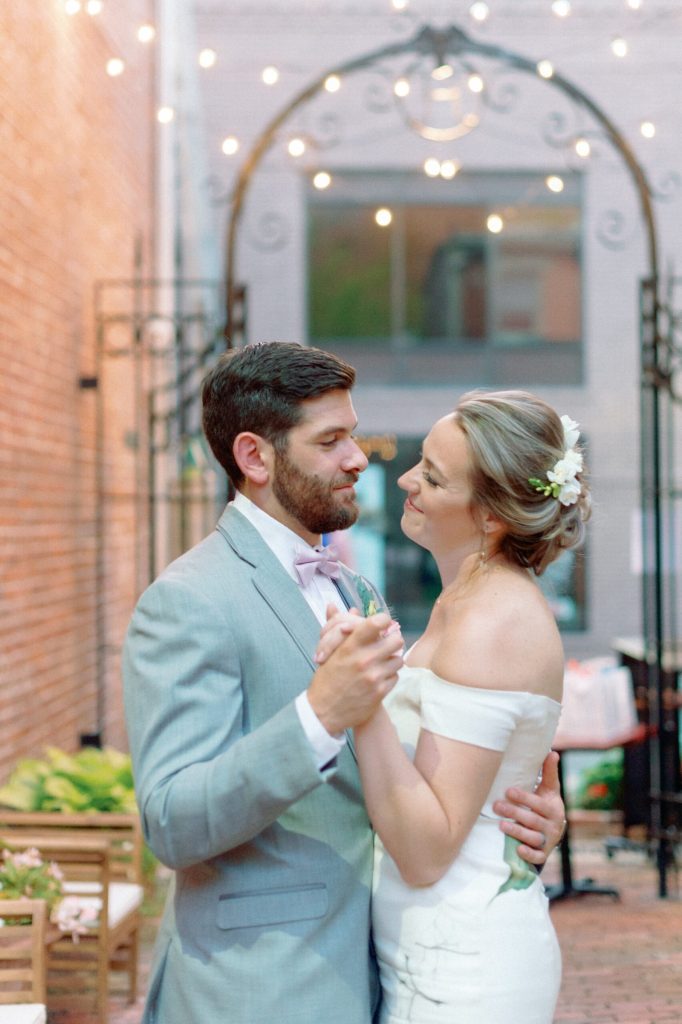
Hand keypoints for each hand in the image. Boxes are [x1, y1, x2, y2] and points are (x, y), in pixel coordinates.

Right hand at [308, 612, 403, 734]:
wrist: (324, 712)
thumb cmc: (326, 679)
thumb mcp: (328, 652)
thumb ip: (337, 628)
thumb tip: (337, 606)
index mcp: (350, 647)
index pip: (375, 623)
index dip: (383, 620)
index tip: (382, 623)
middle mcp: (364, 660)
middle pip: (396, 640)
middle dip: (392, 640)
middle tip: (386, 644)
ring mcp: (374, 677)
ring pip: (398, 659)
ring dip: (392, 660)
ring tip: (381, 663)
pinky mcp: (381, 692)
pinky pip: (395, 677)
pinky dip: (389, 676)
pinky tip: (379, 677)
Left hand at [492, 751, 565, 866]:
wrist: (552, 832)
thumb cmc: (545, 805)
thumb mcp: (549, 790)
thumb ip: (549, 772)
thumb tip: (552, 752)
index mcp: (553, 808)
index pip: (539, 803)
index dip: (524, 797)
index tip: (508, 791)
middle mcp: (553, 825)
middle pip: (533, 820)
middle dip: (514, 813)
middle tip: (496, 806)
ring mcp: (548, 841)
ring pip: (533, 838)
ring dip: (517, 832)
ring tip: (501, 825)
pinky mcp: (543, 853)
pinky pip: (537, 856)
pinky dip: (528, 854)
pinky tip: (517, 849)